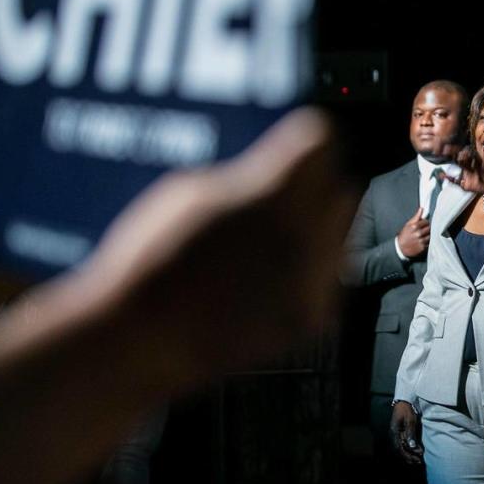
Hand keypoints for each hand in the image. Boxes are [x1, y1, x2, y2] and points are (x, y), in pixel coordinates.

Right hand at [86, 107, 353, 385]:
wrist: (141, 342)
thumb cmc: (153, 263)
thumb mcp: (189, 192)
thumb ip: (247, 175)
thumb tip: (277, 165)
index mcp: (271, 193)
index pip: (321, 142)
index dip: (308, 140)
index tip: (299, 144)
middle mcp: (303, 234)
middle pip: (340, 187)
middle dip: (317, 185)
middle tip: (284, 193)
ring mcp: (313, 280)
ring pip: (343, 232)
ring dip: (319, 227)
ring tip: (275, 238)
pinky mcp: (313, 317)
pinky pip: (332, 277)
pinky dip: (313, 270)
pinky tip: (274, 274)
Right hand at [390, 401, 423, 463]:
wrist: (403, 402)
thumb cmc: (406, 410)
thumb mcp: (410, 420)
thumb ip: (410, 433)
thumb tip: (412, 446)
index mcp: (394, 433)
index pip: (399, 448)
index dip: (408, 455)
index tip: (417, 458)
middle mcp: (393, 436)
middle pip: (400, 451)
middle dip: (409, 457)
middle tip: (419, 461)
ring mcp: (396, 436)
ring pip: (401, 450)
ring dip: (409, 456)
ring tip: (418, 460)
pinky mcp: (399, 435)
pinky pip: (403, 446)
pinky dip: (409, 451)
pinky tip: (415, 454)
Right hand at [396, 208, 430, 258]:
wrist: (400, 248)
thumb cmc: (404, 235)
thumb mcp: (408, 225)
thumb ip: (416, 217)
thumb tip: (422, 209)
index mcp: (415, 226)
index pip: (426, 222)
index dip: (425, 223)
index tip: (423, 224)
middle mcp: (418, 233)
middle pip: (429, 228)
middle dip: (427, 228)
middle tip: (423, 230)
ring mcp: (421, 241)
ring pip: (430, 235)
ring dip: (427, 235)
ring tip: (422, 236)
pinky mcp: (423, 247)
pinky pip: (429, 242)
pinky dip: (427, 241)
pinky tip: (422, 241)